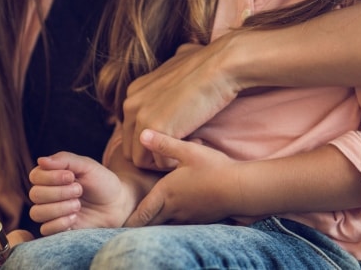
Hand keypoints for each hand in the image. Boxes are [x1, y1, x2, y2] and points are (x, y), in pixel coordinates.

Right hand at [28, 152, 132, 233]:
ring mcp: (50, 213)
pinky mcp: (56, 228)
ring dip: (59, 208)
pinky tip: (75, 218)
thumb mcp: (87, 166)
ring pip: (36, 213)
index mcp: (50, 176)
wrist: (117, 204)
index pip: (35, 176)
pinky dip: (60, 223)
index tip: (71, 176)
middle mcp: (46, 195)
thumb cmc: (101, 182)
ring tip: (78, 205)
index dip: (51, 177)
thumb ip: (65, 160)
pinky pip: (45, 230)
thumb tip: (41, 160)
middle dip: (59, 192)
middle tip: (79, 190)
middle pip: (35, 195)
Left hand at [120, 40, 242, 167]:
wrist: (220, 66)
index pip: (131, 131)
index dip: (152, 139)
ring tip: (186, 146)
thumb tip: (183, 54)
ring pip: (140, 160)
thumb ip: (172, 67)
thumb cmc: (208, 62)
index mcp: (134, 92)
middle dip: (153, 154)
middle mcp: (131, 105)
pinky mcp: (155, 129)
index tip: (175, 135)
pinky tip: (193, 143)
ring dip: (162, 161)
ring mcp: (141, 118)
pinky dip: (175, 162)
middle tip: (179, 146)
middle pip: (131, 149)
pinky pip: (158, 162)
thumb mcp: (179, 59)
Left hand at [123, 130, 240, 226]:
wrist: (240, 188)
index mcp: (166, 193)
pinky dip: (174, 223)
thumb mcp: (188, 151)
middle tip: (129, 226)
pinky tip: (177, 217)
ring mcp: (188, 216)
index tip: (121, 224)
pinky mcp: (201, 219)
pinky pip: (182, 225)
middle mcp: (174, 209)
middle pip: (152, 223)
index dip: (131, 219)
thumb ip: (164, 143)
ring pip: (166, 225)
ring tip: (150, 223)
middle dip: (141, 224)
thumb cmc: (213, 168)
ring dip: (157, 224)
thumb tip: (142, 134)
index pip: (143, 212)